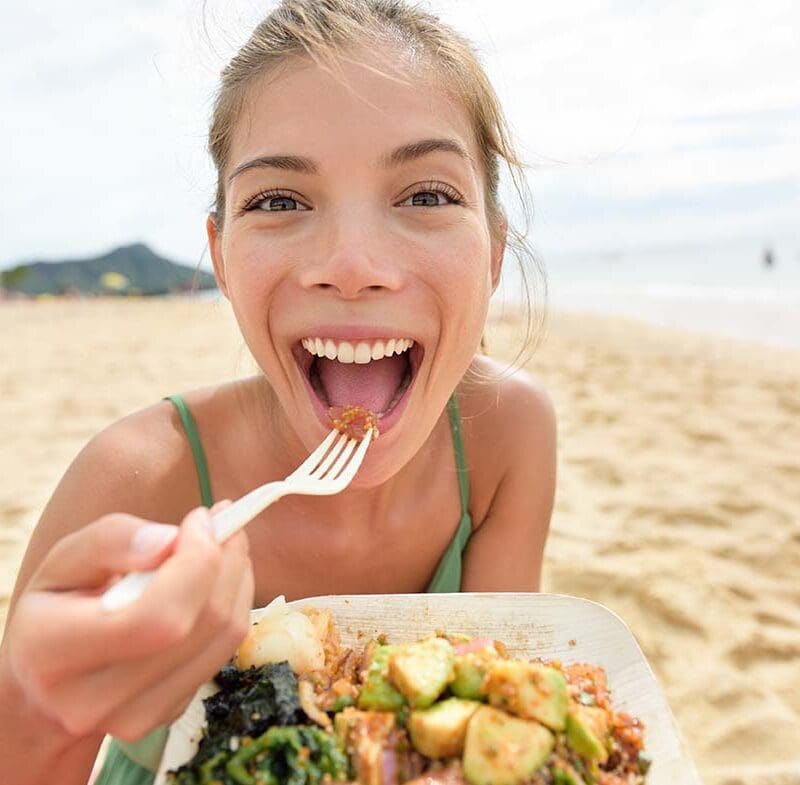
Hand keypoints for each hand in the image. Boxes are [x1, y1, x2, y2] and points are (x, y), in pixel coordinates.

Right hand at [0, 504, 253, 741]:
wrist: (50, 681)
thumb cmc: (60, 604)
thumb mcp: (66, 560)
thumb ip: (111, 540)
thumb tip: (170, 539)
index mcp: (51, 650)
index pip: (154, 616)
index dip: (195, 561)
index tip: (201, 518)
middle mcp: (91, 699)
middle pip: (198, 625)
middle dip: (226, 561)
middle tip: (225, 523)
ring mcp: (133, 718)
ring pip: (224, 637)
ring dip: (238, 578)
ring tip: (225, 545)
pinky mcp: (167, 715)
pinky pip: (225, 651)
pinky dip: (235, 605)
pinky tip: (217, 581)